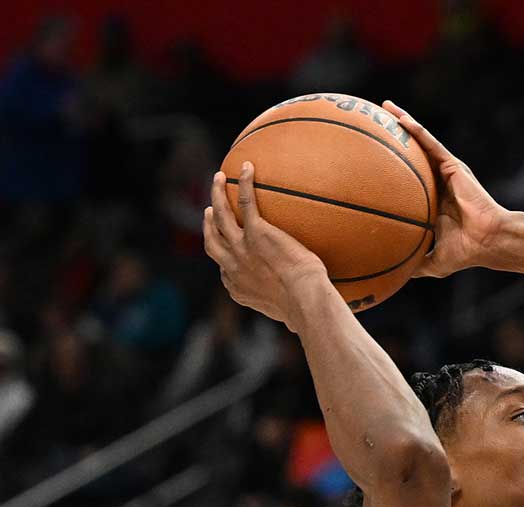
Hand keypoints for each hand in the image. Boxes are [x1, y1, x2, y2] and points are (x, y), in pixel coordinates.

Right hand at [203, 164, 330, 329]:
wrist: (302, 299)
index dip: (223, 257)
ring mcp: (242, 247)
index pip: (224, 270)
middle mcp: (233, 265)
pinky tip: (248, 167)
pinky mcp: (257, 232)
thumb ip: (294, 314)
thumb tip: (310, 318)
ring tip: (218, 179)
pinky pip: (248, 202)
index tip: (226, 248)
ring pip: (221, 216)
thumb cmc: (306, 311)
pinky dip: (245, 184)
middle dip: (208, 224)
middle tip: (210, 211)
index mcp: (238, 287)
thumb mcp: (294, 316)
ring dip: (217, 195)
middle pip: (212, 240)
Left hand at [382, 101, 517, 277]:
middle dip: (392, 138)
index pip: (407, 181)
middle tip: (369, 124)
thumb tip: (389, 277)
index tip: (367, 162)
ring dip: (402, 123)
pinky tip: (398, 117)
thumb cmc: (465, 252)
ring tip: (383, 107)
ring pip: (419, 142)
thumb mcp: (431, 261)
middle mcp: (436, 182)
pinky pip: (430, 143)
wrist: (488, 241)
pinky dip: (415, 129)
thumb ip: (411, 264)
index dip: (390, 170)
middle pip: (410, 155)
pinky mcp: (452, 165)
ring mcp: (444, 172)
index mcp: (430, 201)